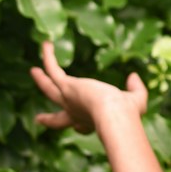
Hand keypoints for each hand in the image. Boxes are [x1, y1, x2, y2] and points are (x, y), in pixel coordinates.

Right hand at [30, 41, 147, 134]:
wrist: (114, 114)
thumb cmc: (127, 113)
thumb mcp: (136, 101)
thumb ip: (135, 90)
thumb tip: (132, 76)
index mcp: (91, 123)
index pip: (82, 127)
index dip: (80, 128)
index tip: (78, 128)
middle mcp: (76, 114)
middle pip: (58, 117)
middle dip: (48, 119)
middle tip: (39, 119)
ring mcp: (68, 100)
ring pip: (49, 89)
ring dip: (41, 79)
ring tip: (34, 71)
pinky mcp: (65, 86)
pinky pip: (52, 69)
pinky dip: (48, 57)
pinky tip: (47, 44)